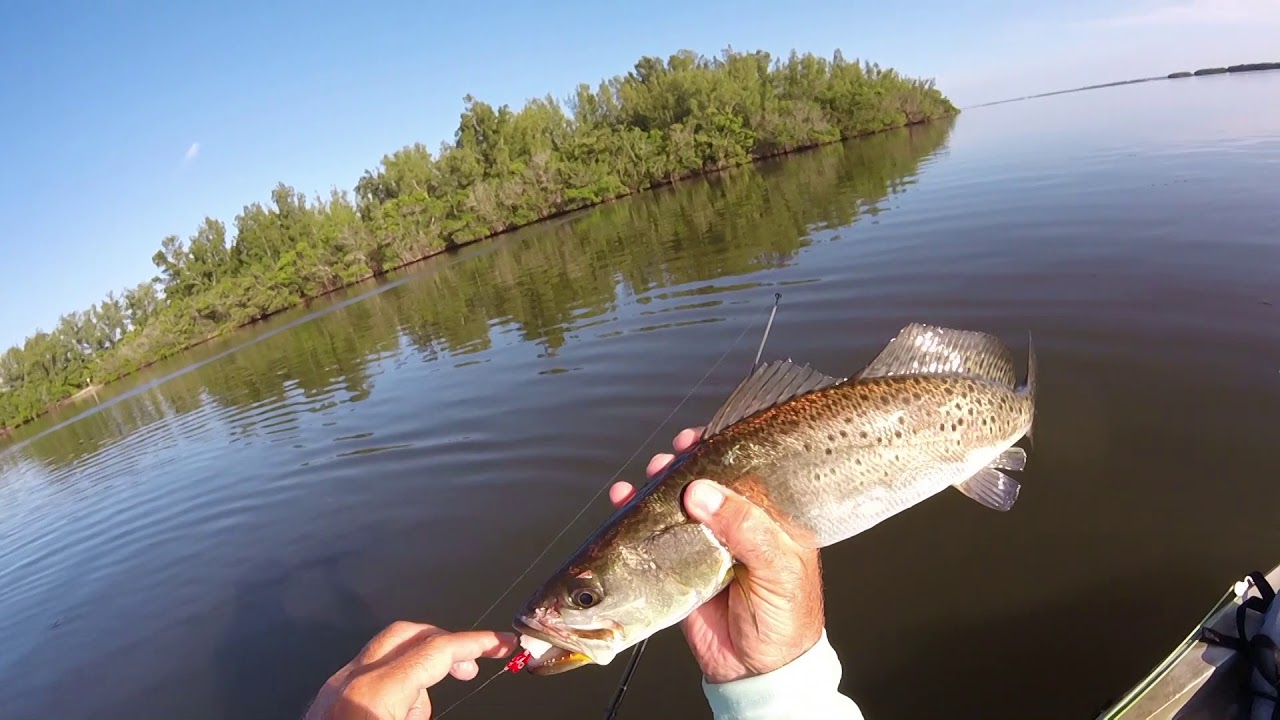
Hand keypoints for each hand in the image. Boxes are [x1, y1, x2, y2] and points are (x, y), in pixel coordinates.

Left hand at [303, 621, 517, 719]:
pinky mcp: (326, 700)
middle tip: (472, 664)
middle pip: (407, 635)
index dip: (477, 643)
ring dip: (416, 666)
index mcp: (377, 692)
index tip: (502, 643)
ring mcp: (334, 688)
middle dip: (444, 643)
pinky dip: (393, 680)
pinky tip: (399, 714)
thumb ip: (429, 710)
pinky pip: (368, 673)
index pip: (437, 650)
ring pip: (385, 652)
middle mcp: (352, 681)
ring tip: (427, 708)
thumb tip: (465, 684)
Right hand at [608, 427, 824, 683]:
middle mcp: (734, 526)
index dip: (718, 450)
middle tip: (667, 461)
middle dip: (678, 466)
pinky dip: (633, 520)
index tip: (697, 438)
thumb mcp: (777, 568)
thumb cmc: (786, 619)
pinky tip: (622, 503)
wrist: (760, 672)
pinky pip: (652, 539)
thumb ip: (745, 528)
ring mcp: (703, 546)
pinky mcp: (677, 569)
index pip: (741, 472)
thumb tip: (700, 492)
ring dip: (653, 489)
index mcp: (767, 518)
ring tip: (641, 483)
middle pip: (700, 483)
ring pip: (673, 507)